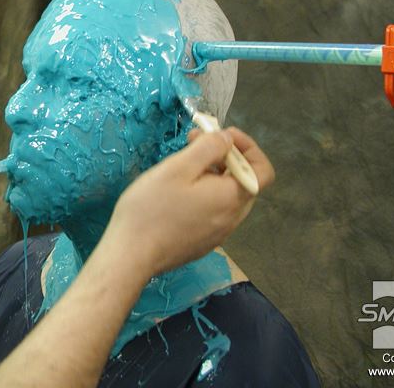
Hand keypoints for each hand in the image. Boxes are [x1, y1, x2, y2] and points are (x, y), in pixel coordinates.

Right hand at [105, 127, 274, 274]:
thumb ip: (209, 148)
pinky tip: (177, 192)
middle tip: (193, 143)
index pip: (263, 170)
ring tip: (182, 165)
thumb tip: (227, 140)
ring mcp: (218, 234)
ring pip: (227, 196)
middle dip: (224, 156)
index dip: (247, 147)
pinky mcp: (203, 242)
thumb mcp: (179, 168)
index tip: (220, 136)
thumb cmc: (152, 208)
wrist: (130, 256)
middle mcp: (232, 219)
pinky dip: (205, 194)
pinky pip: (214, 211)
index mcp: (232, 198)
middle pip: (244, 181)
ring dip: (213, 174)